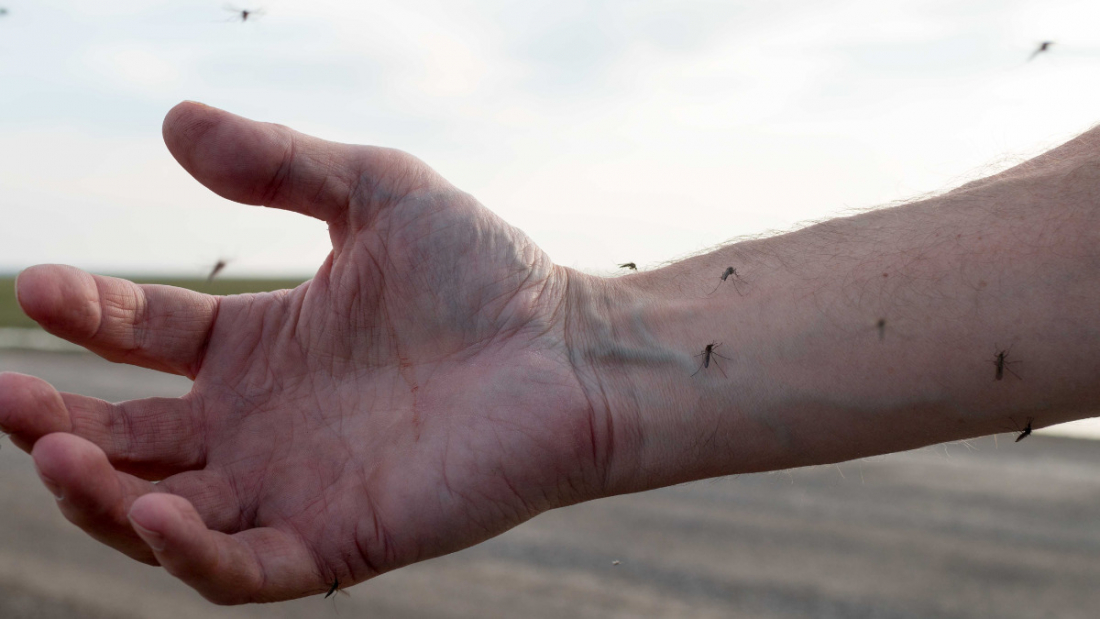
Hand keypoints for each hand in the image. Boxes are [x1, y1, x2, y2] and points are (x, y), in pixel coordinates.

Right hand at [0, 102, 608, 602]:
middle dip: (54, 423)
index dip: (86, 315)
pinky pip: (243, 568)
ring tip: (51, 444)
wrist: (572, 350)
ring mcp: (295, 486)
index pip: (144, 339)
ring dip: (97, 491)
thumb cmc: (487, 274)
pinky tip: (152, 509)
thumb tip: (172, 119)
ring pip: (163, 514)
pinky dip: (190, 554)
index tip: (37, 284)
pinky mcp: (339, 537)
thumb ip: (278, 161)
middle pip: (129, 440)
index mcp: (260, 346)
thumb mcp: (375, 192)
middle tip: (3, 393)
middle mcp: (262, 423)